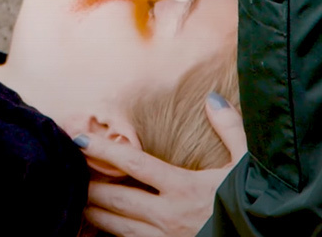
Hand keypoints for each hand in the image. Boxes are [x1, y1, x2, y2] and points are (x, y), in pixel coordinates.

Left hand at [81, 93, 246, 236]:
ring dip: (94, 212)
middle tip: (66, 170)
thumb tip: (213, 98)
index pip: (134, 165)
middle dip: (89, 186)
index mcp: (185, 188)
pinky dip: (111, 235)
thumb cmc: (255, 205)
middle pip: (117, 199)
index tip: (79, 140)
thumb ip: (230, 130)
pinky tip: (99, 228)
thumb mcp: (247, 165)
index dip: (104, 151)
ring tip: (74, 199)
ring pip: (117, 227)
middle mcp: (170, 215)